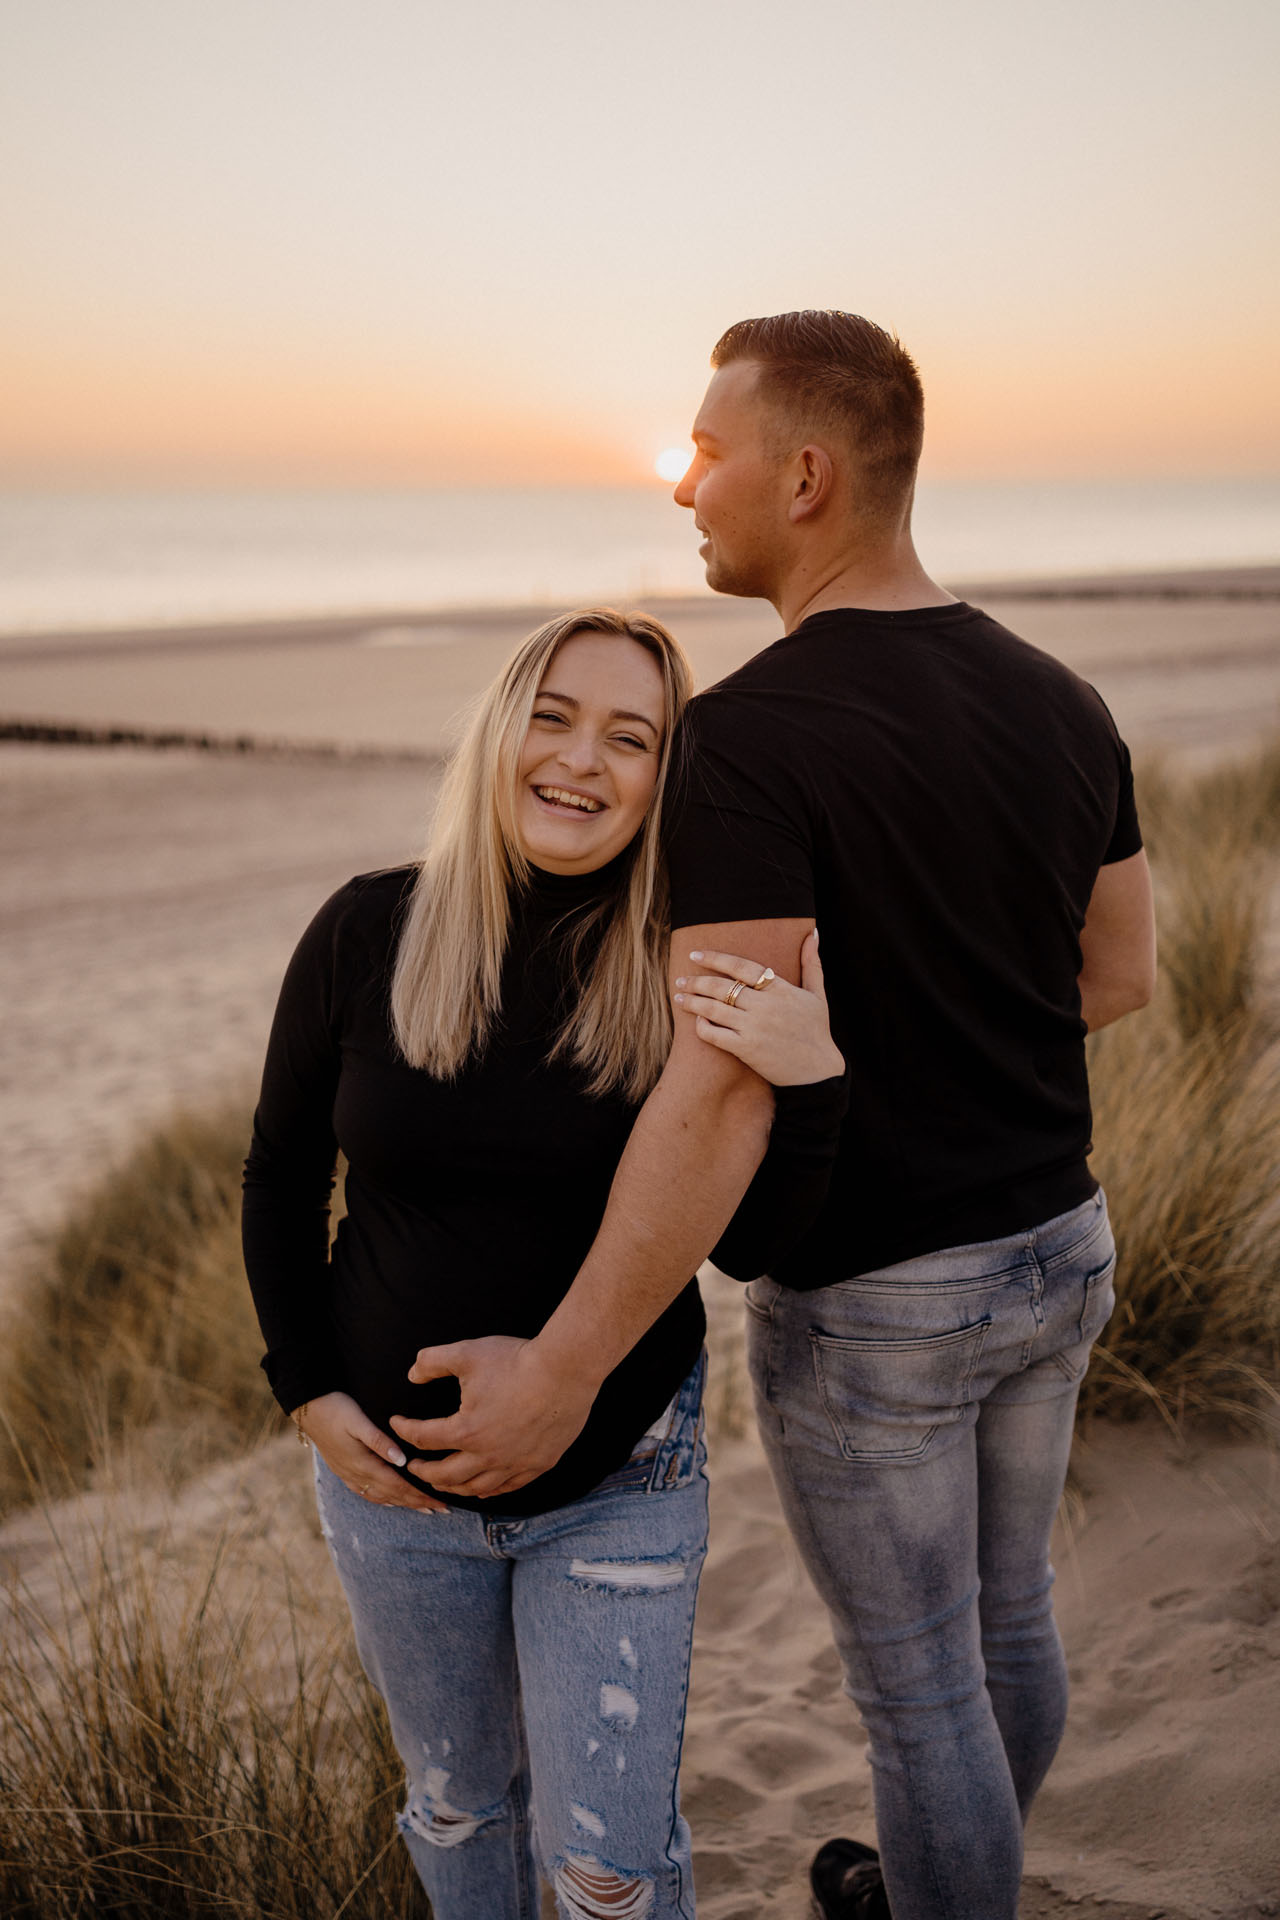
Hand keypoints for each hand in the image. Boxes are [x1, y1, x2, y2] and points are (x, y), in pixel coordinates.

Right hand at [296, 1390, 447, 1511]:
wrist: (307, 1407)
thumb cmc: (336, 1409)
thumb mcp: (358, 1421)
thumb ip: (380, 1441)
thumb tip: (402, 1460)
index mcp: (364, 1464)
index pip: (399, 1487)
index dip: (421, 1497)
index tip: (441, 1504)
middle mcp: (357, 1474)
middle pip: (393, 1495)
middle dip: (418, 1503)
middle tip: (442, 1510)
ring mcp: (349, 1474)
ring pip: (381, 1497)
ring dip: (403, 1503)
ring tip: (422, 1508)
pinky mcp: (343, 1470)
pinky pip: (366, 1493)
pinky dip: (383, 1499)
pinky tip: (390, 1500)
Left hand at [389, 1335, 598, 1499]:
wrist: (566, 1370)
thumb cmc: (516, 1361)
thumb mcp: (467, 1353)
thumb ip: (433, 1362)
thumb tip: (412, 1374)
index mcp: (465, 1431)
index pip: (424, 1438)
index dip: (405, 1429)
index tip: (398, 1422)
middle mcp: (487, 1456)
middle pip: (445, 1476)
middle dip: (424, 1472)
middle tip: (414, 1468)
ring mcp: (514, 1464)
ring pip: (476, 1488)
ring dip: (454, 1488)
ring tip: (444, 1483)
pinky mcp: (538, 1465)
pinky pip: (508, 1487)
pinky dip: (489, 1491)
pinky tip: (483, 1488)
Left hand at [673, 930, 843, 1085]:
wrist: (818, 1072)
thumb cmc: (817, 1031)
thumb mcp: (818, 994)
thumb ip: (811, 963)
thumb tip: (813, 932)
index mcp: (780, 989)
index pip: (742, 966)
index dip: (716, 958)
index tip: (696, 954)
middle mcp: (765, 1006)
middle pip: (722, 986)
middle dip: (697, 981)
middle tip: (681, 979)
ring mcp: (754, 1028)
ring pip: (714, 1009)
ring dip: (692, 1001)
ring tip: (678, 996)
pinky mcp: (747, 1049)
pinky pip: (715, 1035)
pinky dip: (702, 1027)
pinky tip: (696, 1022)